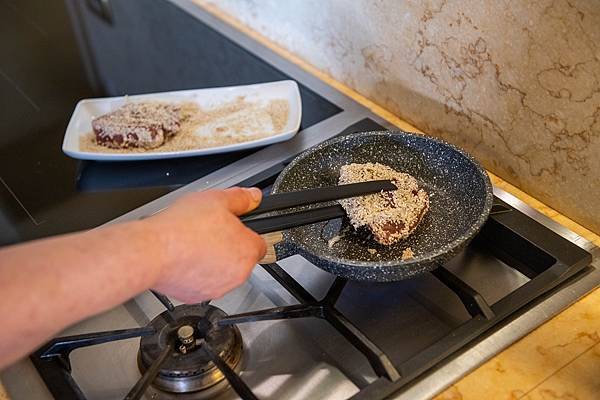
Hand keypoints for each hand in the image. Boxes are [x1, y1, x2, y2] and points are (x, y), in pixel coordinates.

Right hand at [147, 187, 265, 302]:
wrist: (152, 252)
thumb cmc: (182, 229)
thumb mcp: (217, 199)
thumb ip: (241, 199)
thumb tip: (253, 197)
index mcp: (247, 251)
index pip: (260, 243)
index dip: (246, 232)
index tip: (234, 227)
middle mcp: (237, 275)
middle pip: (240, 258)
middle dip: (228, 246)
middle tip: (210, 231)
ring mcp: (217, 288)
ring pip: (221, 272)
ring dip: (212, 260)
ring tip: (194, 243)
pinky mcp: (196, 296)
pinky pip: (201, 282)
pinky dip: (195, 273)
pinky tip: (184, 257)